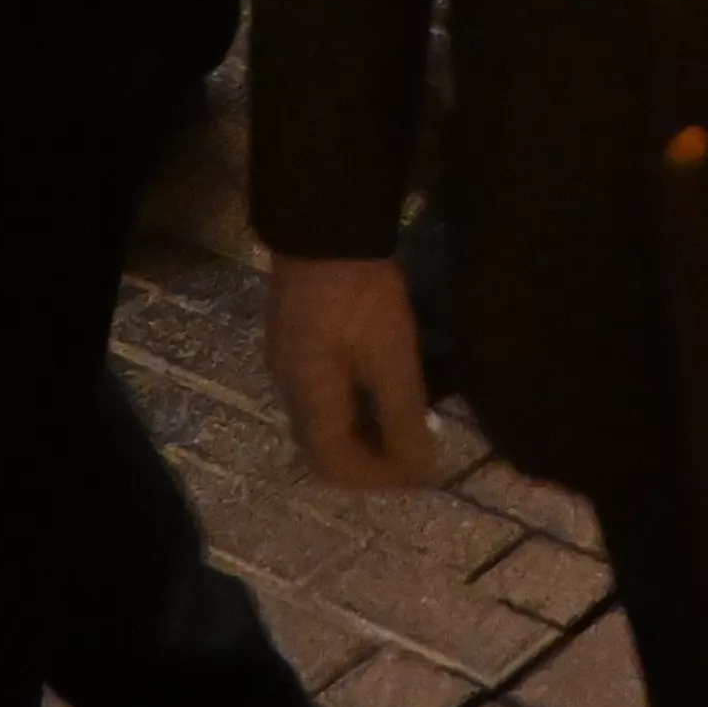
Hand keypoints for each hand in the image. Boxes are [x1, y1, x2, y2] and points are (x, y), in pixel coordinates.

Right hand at [268, 252, 447, 490]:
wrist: (325, 227)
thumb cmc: (361, 297)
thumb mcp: (392, 358)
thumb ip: (404, 418)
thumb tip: (420, 470)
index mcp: (308, 399)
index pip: (336, 467)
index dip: (378, 479)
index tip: (421, 473)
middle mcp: (288, 388)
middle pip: (324, 448)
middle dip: (370, 460)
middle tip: (415, 453)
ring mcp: (286, 361)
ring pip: (322, 420)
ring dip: (362, 432)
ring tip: (406, 423)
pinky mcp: (294, 338)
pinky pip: (321, 393)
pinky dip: (353, 405)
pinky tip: (382, 387)